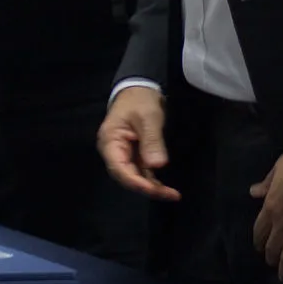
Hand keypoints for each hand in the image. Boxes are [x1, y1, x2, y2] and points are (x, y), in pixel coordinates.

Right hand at [97, 86, 179, 200]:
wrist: (139, 88)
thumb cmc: (140, 99)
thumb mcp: (148, 117)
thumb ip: (152, 141)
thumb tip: (157, 165)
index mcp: (110, 142)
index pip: (120, 169)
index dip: (136, 182)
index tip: (155, 190)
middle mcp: (113, 151)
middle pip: (126, 176)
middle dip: (147, 188)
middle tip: (170, 195)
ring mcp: (123, 154)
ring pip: (134, 176)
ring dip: (151, 187)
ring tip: (172, 194)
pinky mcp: (133, 154)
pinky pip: (141, 171)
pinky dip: (152, 180)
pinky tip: (165, 187)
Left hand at [250, 153, 282, 283]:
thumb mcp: (278, 168)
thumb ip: (267, 182)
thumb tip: (253, 192)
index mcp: (269, 209)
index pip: (259, 231)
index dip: (259, 241)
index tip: (260, 247)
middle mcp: (280, 228)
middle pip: (272, 249)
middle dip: (271, 258)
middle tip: (273, 264)